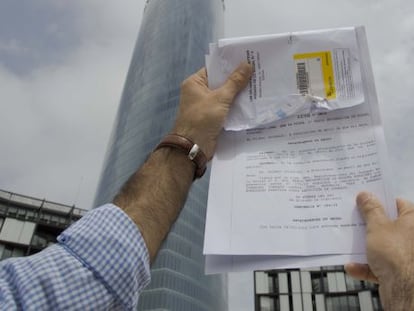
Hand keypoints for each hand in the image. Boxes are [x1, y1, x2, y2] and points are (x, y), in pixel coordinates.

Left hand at [172, 62, 251, 159]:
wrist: (193, 146)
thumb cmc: (202, 118)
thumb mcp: (220, 98)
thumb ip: (234, 82)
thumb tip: (247, 65)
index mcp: (195, 83)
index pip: (214, 69)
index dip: (230, 64)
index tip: (247, 59)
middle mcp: (199, 92)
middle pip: (221, 82)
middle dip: (237, 79)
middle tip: (258, 71)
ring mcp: (206, 106)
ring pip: (225, 96)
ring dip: (239, 93)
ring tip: (259, 84)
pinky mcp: (213, 118)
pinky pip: (227, 108)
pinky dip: (237, 106)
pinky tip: (252, 102)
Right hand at [345, 192, 413, 309]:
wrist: (404, 290)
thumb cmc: (397, 254)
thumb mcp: (377, 226)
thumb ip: (370, 210)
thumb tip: (366, 195)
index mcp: (413, 221)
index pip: (398, 204)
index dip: (380, 200)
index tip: (364, 198)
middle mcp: (412, 237)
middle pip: (387, 225)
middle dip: (369, 225)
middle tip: (354, 218)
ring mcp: (406, 256)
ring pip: (381, 246)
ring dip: (365, 247)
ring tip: (350, 243)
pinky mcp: (399, 273)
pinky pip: (378, 266)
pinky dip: (365, 266)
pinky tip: (352, 266)